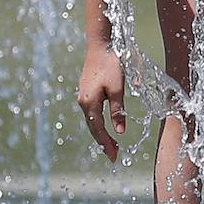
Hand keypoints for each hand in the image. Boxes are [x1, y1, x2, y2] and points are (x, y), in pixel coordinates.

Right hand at [77, 45, 125, 162]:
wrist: (99, 46)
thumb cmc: (110, 65)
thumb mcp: (118, 88)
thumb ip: (118, 110)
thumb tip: (120, 131)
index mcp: (89, 103)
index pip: (98, 130)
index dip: (107, 144)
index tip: (114, 157)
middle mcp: (83, 102)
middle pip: (93, 128)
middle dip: (103, 143)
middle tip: (114, 157)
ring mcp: (83, 97)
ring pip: (91, 121)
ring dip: (101, 134)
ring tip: (112, 146)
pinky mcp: (86, 92)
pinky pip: (91, 113)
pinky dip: (98, 124)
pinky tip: (105, 127)